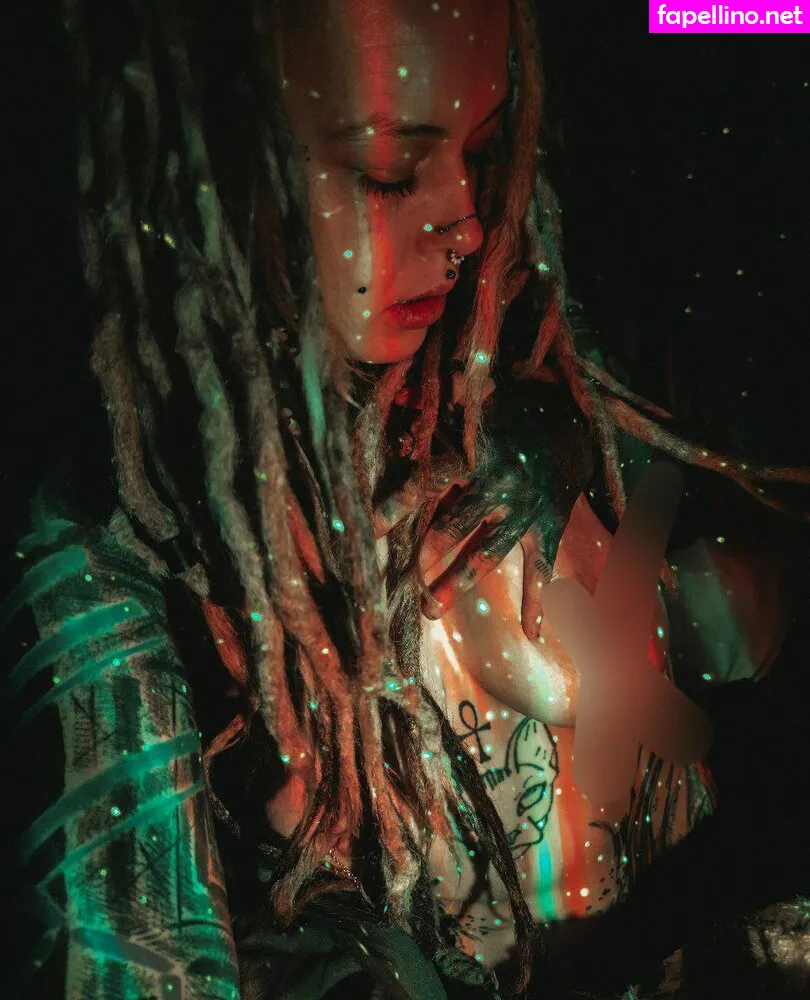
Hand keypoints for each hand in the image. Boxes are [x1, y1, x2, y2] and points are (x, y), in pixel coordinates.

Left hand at [373, 376, 596, 639]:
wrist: (567, 431)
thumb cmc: (500, 426)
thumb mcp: (473, 412)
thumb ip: (441, 410)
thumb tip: (407, 390)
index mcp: (473, 454)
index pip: (430, 480)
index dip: (399, 503)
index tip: (370, 529)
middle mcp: (498, 484)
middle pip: (455, 526)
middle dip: (426, 557)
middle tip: (399, 585)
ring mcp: (524, 510)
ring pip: (487, 553)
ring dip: (458, 583)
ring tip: (430, 610)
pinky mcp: (548, 529)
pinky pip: (541, 569)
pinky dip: (538, 601)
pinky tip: (532, 632)